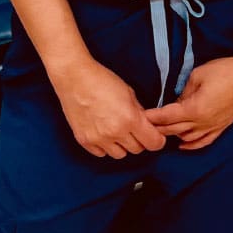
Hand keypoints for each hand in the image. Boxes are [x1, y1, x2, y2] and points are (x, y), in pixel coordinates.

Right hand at [50, 57, 165, 158]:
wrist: (75, 78)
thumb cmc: (102, 80)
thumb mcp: (129, 92)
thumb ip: (139, 112)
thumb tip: (146, 124)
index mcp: (130, 119)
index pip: (153, 143)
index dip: (157, 140)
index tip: (156, 136)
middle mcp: (115, 133)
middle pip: (137, 150)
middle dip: (140, 140)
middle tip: (135, 129)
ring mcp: (98, 139)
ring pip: (120, 154)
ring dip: (122, 145)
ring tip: (118, 130)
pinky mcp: (84, 141)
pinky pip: (101, 154)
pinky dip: (106, 146)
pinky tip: (104, 133)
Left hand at [145, 54, 232, 149]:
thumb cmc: (226, 70)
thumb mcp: (198, 75)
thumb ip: (184, 91)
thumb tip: (177, 101)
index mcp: (194, 109)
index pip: (167, 117)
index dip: (153, 117)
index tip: (141, 116)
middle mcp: (203, 122)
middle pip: (174, 129)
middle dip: (158, 127)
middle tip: (144, 125)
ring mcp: (213, 126)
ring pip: (187, 137)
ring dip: (173, 135)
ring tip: (160, 133)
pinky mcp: (222, 125)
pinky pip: (204, 141)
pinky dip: (192, 145)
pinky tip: (183, 144)